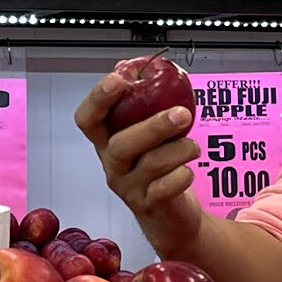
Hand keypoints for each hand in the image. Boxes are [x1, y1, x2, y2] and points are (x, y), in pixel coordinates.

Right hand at [75, 72, 203, 253]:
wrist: (169, 215)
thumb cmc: (157, 166)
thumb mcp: (146, 134)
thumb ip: (141, 103)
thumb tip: (136, 66)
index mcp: (107, 141)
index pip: (88, 119)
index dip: (98, 99)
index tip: (118, 79)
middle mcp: (113, 164)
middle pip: (121, 145)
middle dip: (153, 126)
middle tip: (182, 114)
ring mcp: (129, 187)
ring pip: (149, 165)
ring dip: (177, 150)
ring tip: (193, 145)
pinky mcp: (149, 205)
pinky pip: (164, 189)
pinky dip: (181, 176)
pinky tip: (189, 171)